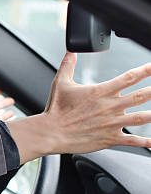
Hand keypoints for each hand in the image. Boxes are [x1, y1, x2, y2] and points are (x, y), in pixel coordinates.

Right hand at [7, 52, 150, 163]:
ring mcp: (112, 123)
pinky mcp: (110, 138)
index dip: (146, 70)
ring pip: (142, 118)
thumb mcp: (60, 83)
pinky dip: (146, 142)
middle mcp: (110, 106)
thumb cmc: (56, 109)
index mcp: (101, 91)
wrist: (51, 132)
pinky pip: (133, 141)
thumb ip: (68, 65)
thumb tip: (72, 51)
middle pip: (142, 96)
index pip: (129, 77)